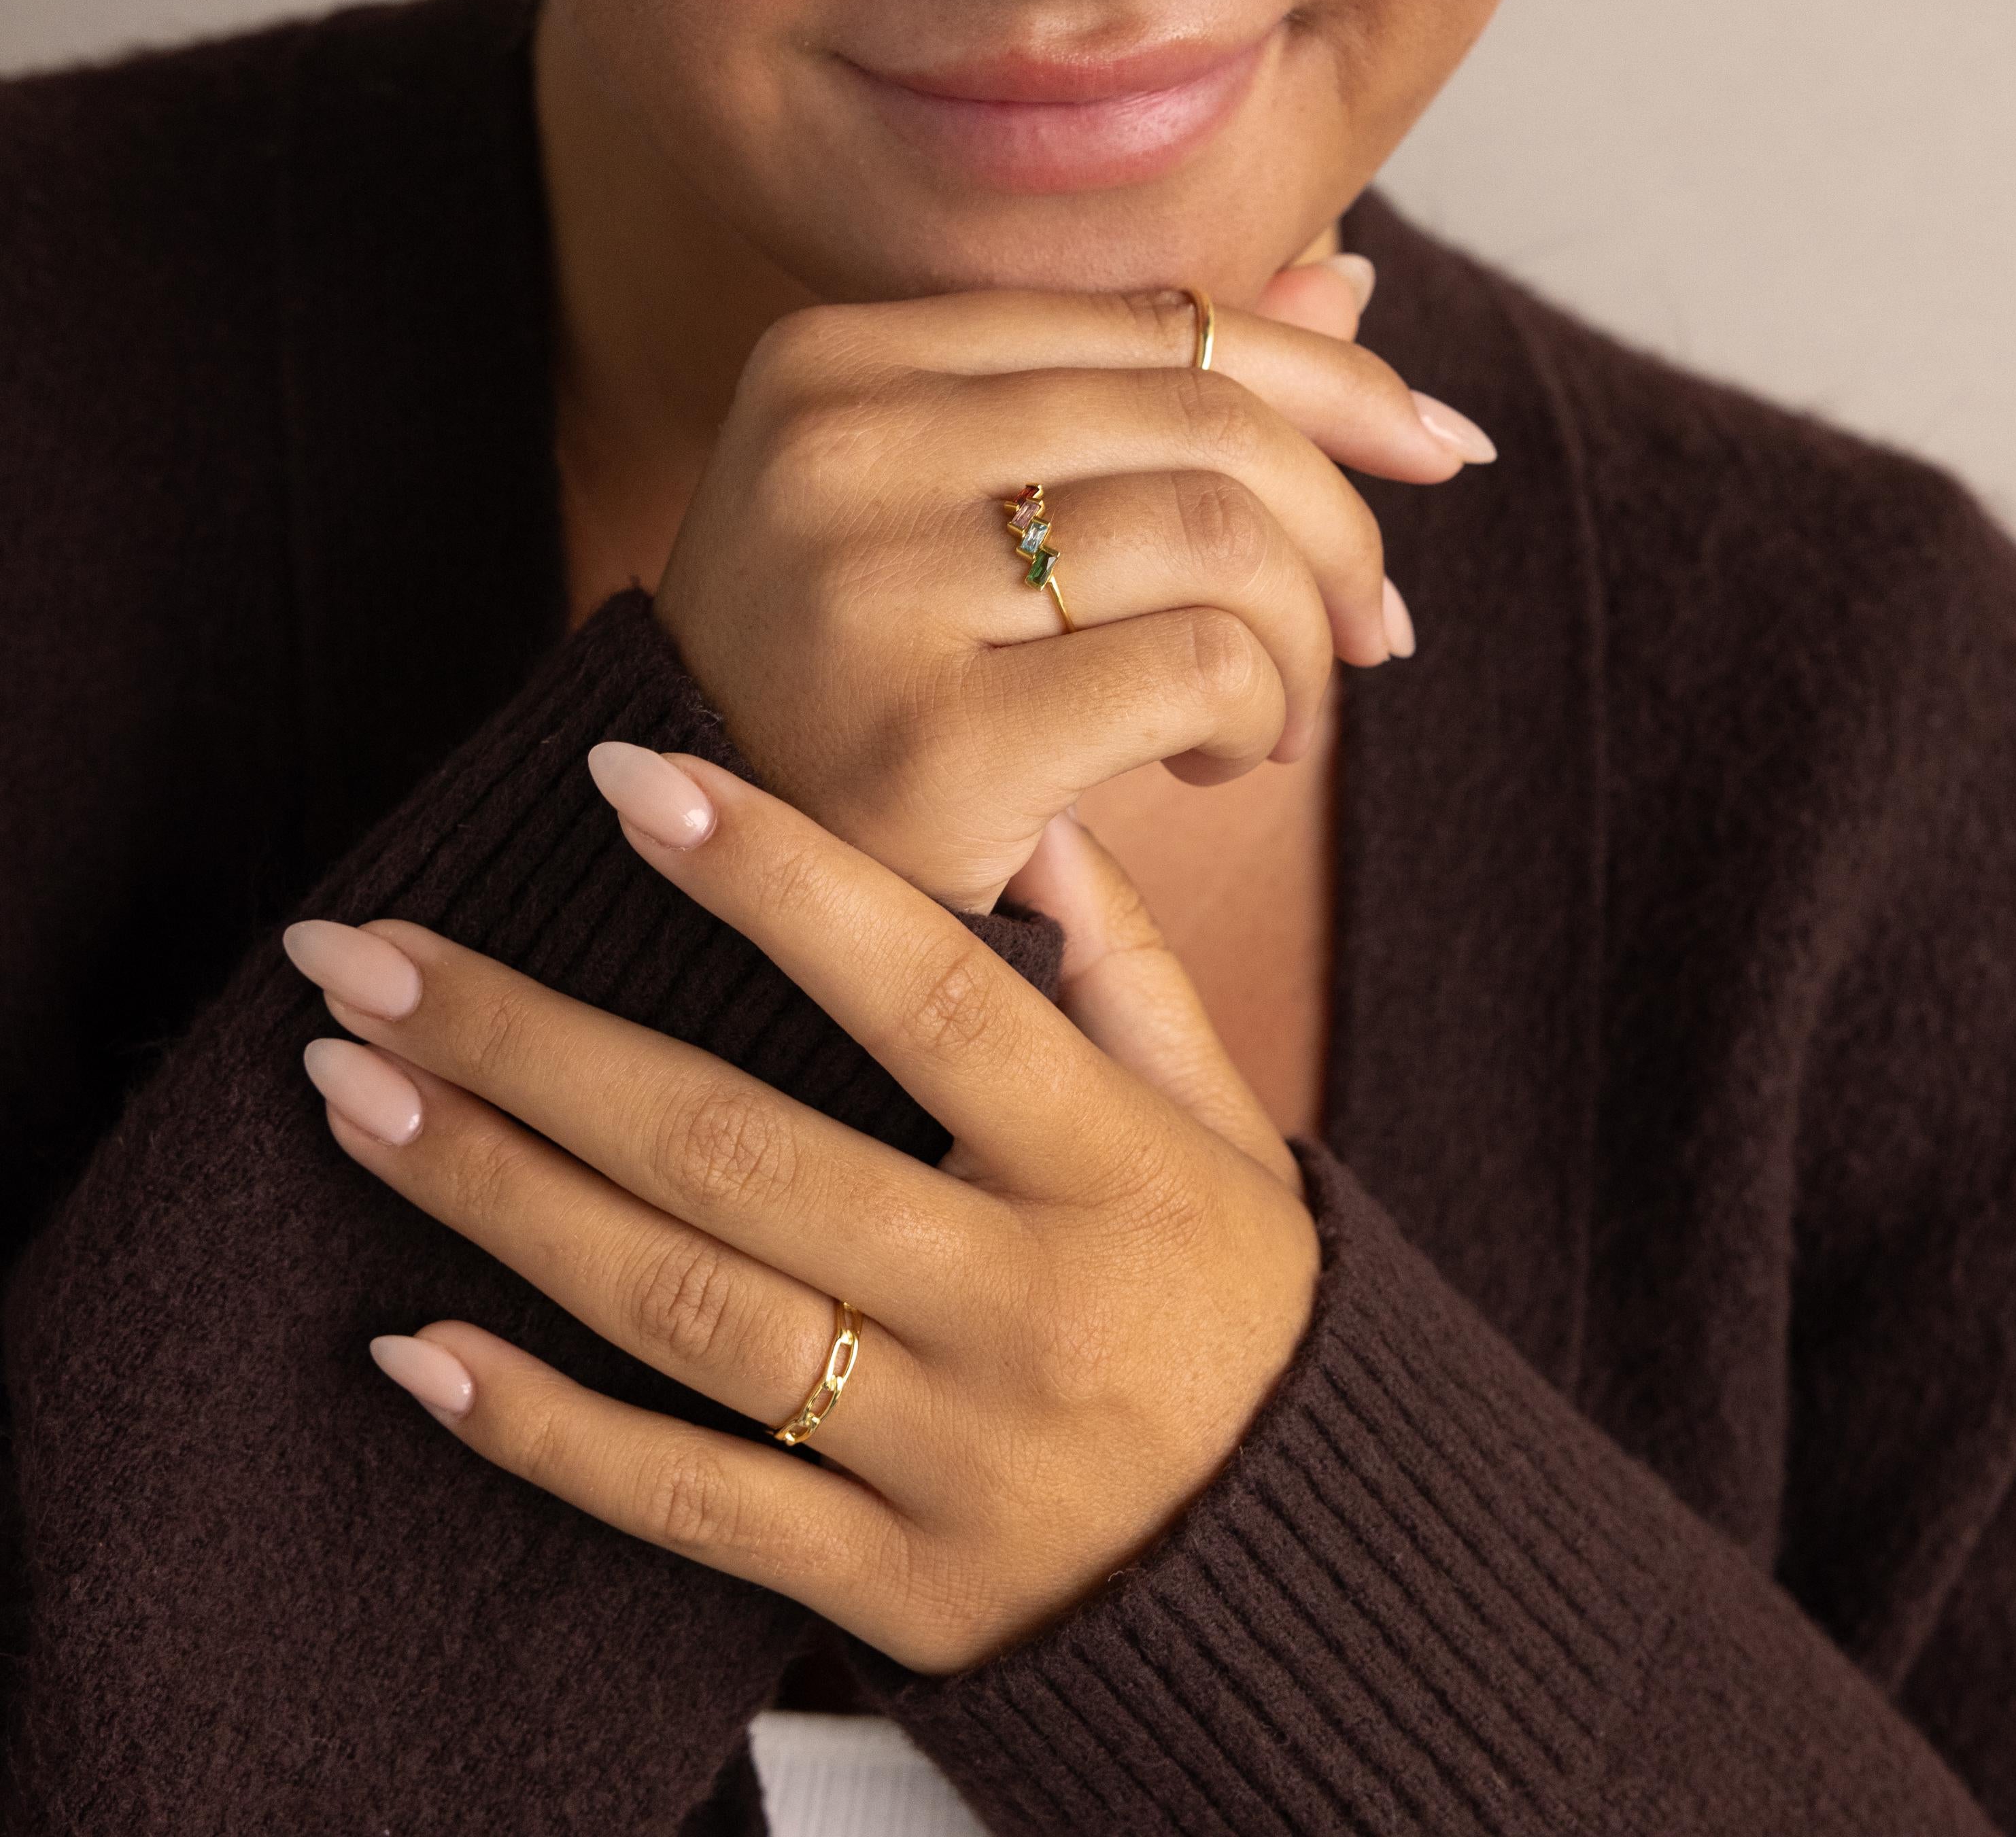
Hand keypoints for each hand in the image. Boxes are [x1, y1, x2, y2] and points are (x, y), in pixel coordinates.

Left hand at [283, 743, 1320, 1675]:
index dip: (778, 879)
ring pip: (687, 1312)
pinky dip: (541, 1429)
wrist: (1310, 1572)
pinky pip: (690, 1503)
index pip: (930, 994)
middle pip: (740, 1151)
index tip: (624, 782)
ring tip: (354, 1095)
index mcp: (1113, 1171)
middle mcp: (1026, 1307)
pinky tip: (412, 1345)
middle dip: (530, 1044)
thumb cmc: (1248, 1309)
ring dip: (497, 1197)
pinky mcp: (896, 1585)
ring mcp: (954, 1459)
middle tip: (362, 959)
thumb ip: (1125, 972)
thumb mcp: (1225, 1130)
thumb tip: (1029, 818)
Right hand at [657, 260, 1494, 910]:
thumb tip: (1356, 277)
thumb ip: (1134, 395)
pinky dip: (1254, 713)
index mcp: (840, 359)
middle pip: (1205, 420)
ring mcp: (864, 585)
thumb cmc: (862, 700)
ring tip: (1270, 722)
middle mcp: (835, 442)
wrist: (716, 903)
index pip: (1152, 320)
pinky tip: (1213, 766)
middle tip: (1371, 635)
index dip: (1328, 377)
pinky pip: (1196, 667)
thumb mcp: (970, 517)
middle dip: (1338, 533)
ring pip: (1219, 537)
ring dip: (1301, 643)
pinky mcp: (922, 736)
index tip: (1437, 450)